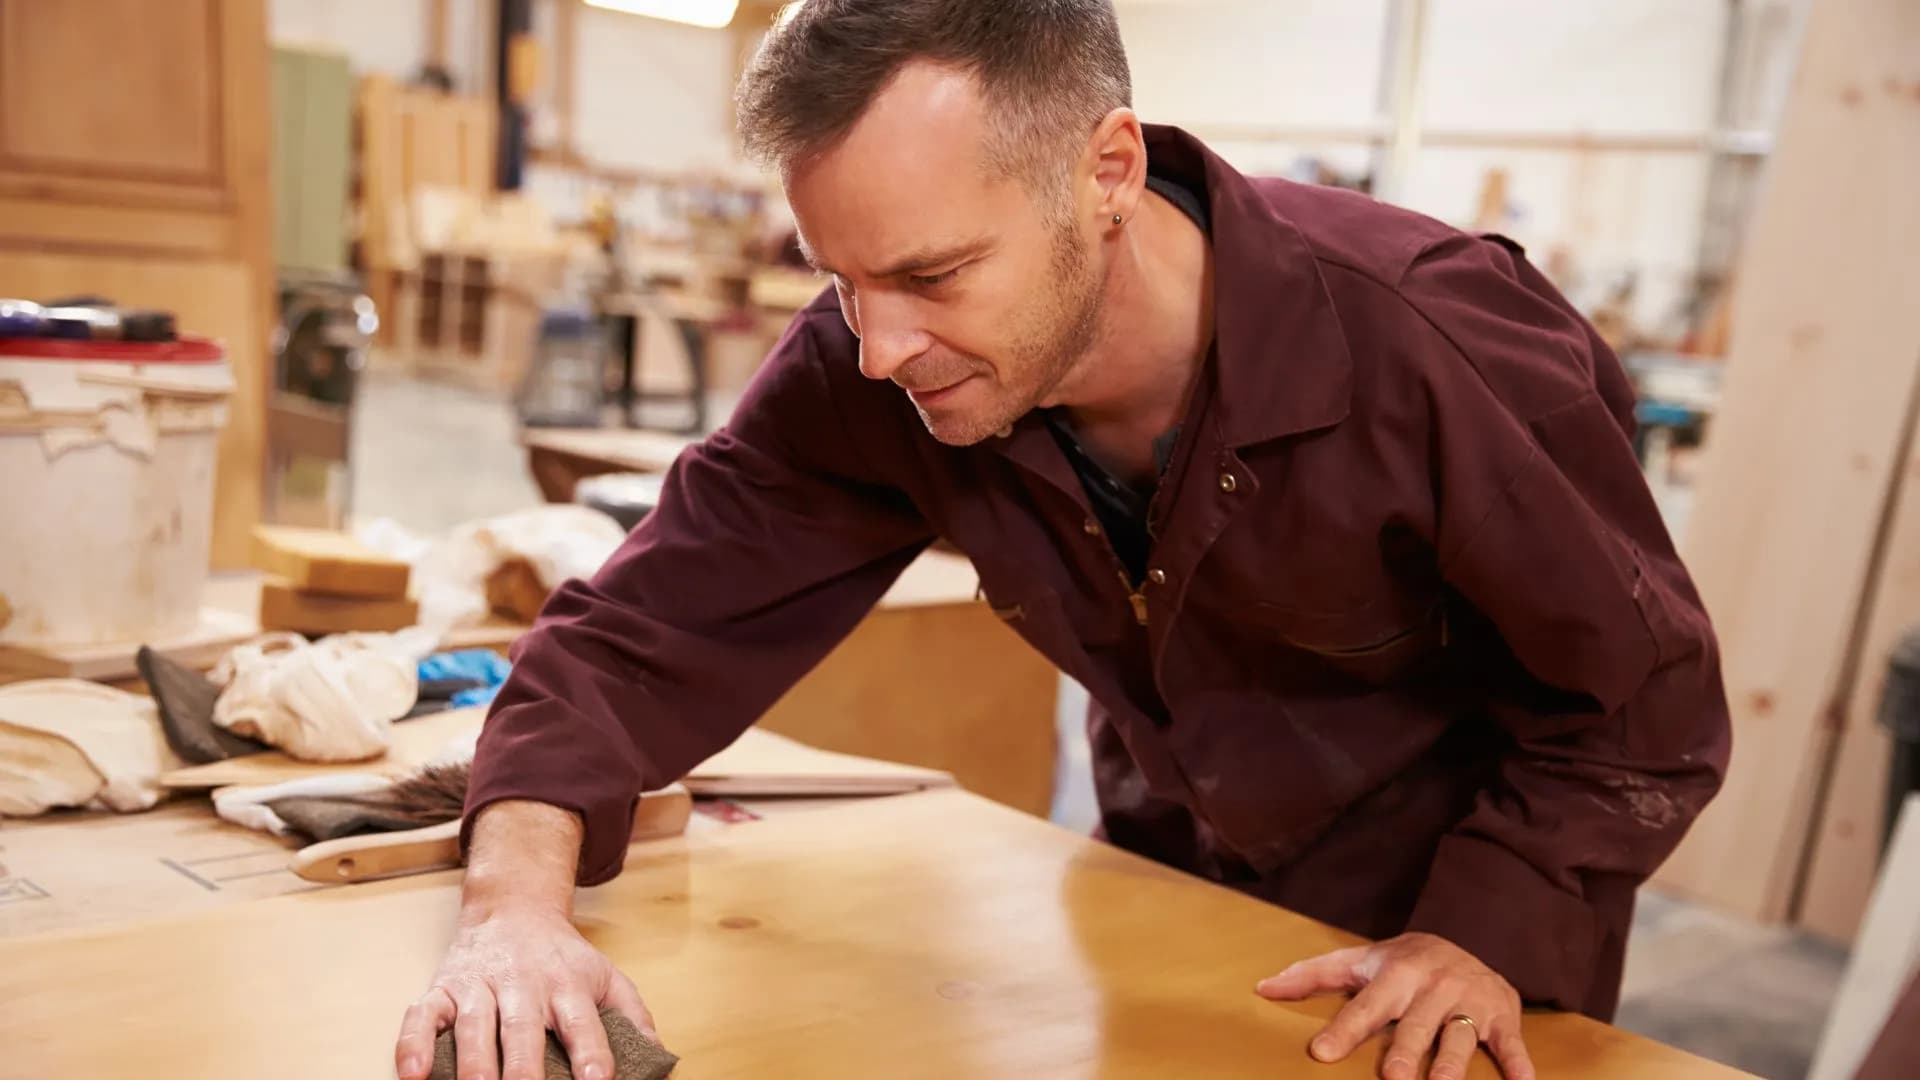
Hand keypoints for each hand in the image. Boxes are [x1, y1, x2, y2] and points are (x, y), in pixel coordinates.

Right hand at [394, 902, 657, 1079]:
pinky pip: (421, 1017)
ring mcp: (479, 986)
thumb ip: (633, 1017)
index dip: (591, 1055)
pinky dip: (413, 1045)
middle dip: (524, 1072)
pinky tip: (414, 1075)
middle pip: (523, 1030)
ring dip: (474, 1064)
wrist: (513, 908)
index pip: (583, 1025)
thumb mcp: (606, 977)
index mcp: (568, 986)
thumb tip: (660, 1059)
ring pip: (474, 1026)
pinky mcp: (441, 989)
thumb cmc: (562, 958)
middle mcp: (523, 984)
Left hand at [1255, 932, 1534, 1079]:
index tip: (1321, 1054)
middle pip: (1415, 1027)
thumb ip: (1312, 975)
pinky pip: (1513, 1045)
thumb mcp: (1360, 960)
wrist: (1473, 935)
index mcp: (1395, 975)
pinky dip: (1521, 1066)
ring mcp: (1471, 1003)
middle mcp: (1433, 988)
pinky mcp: (1506, 1017)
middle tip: (1392, 1079)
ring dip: (1452, 1063)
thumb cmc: (1404, 961)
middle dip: (1405, 1053)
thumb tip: (1262, 988)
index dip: (1344, 1030)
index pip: (1365, 1007)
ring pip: (1460, 1037)